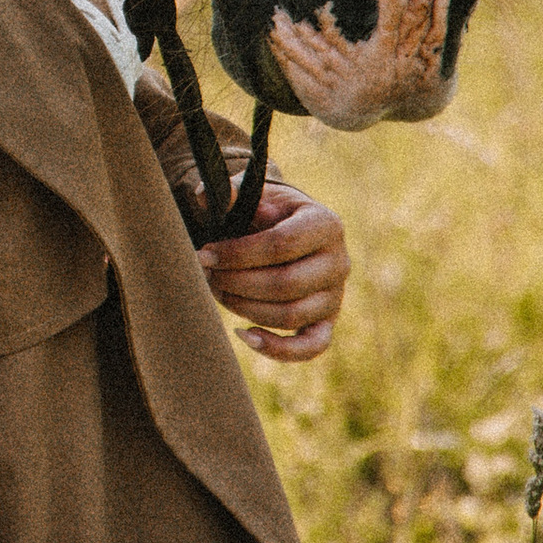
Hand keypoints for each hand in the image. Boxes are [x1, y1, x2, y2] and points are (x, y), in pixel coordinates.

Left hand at [198, 180, 348, 361]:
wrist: (287, 231)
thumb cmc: (266, 212)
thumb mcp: (253, 195)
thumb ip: (230, 194)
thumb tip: (203, 197)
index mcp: (325, 223)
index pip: (282, 244)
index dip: (238, 253)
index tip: (204, 254)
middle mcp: (339, 262)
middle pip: (286, 284)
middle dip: (238, 282)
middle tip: (207, 275)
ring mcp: (336, 296)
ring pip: (291, 315)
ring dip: (246, 309)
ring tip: (218, 292)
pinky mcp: (326, 323)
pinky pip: (310, 347)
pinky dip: (277, 349)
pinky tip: (243, 334)